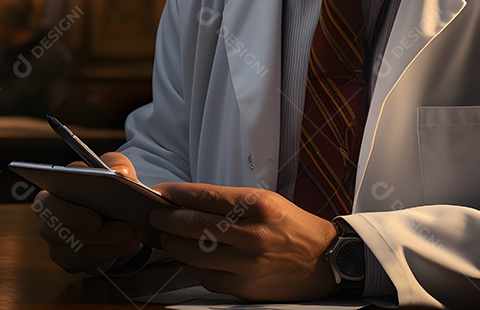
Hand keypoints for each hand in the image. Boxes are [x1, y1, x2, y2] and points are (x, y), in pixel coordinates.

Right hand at [34, 152, 142, 273]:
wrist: (111, 208)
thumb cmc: (105, 185)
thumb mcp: (112, 167)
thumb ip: (116, 164)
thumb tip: (121, 172)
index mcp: (50, 194)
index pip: (46, 205)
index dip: (69, 214)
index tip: (96, 221)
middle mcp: (48, 222)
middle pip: (62, 234)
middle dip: (98, 235)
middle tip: (126, 230)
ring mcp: (57, 244)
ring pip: (77, 252)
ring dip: (109, 246)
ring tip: (133, 237)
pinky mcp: (70, 262)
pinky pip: (87, 264)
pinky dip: (109, 256)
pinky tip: (128, 246)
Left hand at [150, 183, 336, 301]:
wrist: (323, 261)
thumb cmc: (290, 226)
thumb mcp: (264, 201)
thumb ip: (227, 202)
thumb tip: (187, 202)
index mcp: (257, 205)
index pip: (204, 196)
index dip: (176, 194)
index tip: (160, 193)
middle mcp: (251, 234)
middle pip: (193, 225)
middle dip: (167, 219)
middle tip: (155, 216)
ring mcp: (247, 264)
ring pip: (193, 254)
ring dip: (174, 244)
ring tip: (168, 237)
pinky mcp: (244, 287)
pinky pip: (206, 277)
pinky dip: (193, 267)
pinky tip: (190, 258)